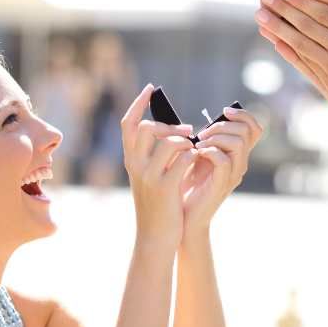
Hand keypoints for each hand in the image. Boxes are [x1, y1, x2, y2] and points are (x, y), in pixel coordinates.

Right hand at [120, 84, 195, 246]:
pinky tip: (199, 162)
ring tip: (195, 150)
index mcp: (130, 161)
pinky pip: (185, 158)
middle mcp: (135, 166)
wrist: (156, 237)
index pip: (128, 124)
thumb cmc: (159, 206)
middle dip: (169, 125)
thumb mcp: (150, 178)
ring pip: (170, 141)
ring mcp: (149, 176)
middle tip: (188, 131)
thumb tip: (175, 131)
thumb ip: (155, 156)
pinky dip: (195, 155)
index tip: (151, 88)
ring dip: (187, 142)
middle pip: (146, 128)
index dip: (138, 103)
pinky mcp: (166, 187)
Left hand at [178, 106, 264, 239]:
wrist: (183, 214)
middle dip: (221, 126)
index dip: (243, 115)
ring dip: (215, 138)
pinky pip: (223, 160)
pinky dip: (209, 152)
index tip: (224, 112)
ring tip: (197, 144)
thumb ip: (208, 140)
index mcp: (237, 155)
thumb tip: (207, 121)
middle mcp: (240, 163)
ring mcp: (233, 174)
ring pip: (237, 143)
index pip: (254, 128)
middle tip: (201, 134)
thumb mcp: (198, 155)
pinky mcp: (222, 184)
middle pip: (245, 131)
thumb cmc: (187, 184)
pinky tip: (196, 154)